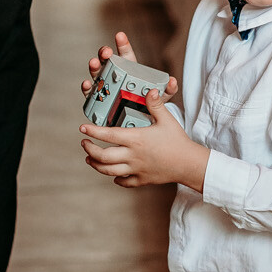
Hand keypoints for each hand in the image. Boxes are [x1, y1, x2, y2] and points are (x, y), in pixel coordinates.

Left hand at [80, 89, 206, 189]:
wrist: (189, 164)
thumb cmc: (178, 141)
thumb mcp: (167, 120)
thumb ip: (156, 105)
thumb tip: (151, 90)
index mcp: (136, 139)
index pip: (108, 135)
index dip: (93, 131)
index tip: (82, 128)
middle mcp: (132, 156)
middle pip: (102, 156)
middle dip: (89, 150)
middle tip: (84, 143)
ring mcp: (136, 169)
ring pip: (108, 171)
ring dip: (96, 165)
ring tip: (90, 159)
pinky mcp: (142, 180)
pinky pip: (124, 182)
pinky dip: (115, 178)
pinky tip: (113, 174)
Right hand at [81, 30, 178, 102]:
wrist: (137, 123)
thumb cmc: (148, 105)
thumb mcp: (160, 98)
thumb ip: (167, 90)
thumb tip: (173, 82)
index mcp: (129, 71)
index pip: (126, 55)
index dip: (122, 44)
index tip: (120, 35)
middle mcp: (114, 75)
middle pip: (107, 60)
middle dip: (105, 53)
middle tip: (106, 52)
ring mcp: (104, 86)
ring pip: (97, 73)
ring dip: (94, 67)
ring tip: (94, 63)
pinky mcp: (97, 100)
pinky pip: (90, 93)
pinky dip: (87, 88)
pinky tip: (87, 84)